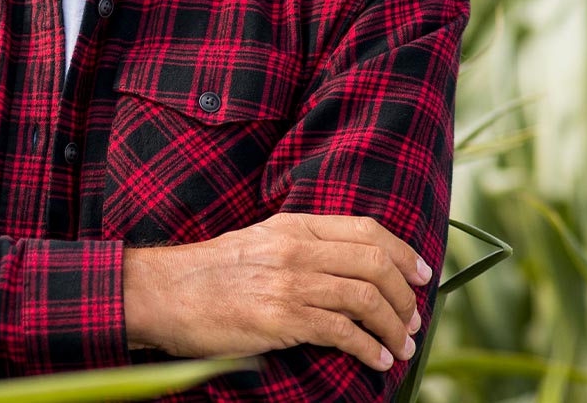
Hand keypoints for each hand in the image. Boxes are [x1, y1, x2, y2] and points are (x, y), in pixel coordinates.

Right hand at [123, 213, 430, 371]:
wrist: (165, 292)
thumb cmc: (211, 273)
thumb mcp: (259, 242)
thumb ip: (300, 246)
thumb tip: (347, 265)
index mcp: (292, 225)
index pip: (365, 229)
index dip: (403, 252)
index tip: (421, 274)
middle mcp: (296, 248)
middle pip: (374, 263)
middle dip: (404, 295)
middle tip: (413, 319)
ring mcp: (289, 282)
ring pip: (365, 298)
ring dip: (393, 326)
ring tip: (400, 345)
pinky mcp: (281, 318)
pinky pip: (342, 332)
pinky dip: (368, 348)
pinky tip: (376, 360)